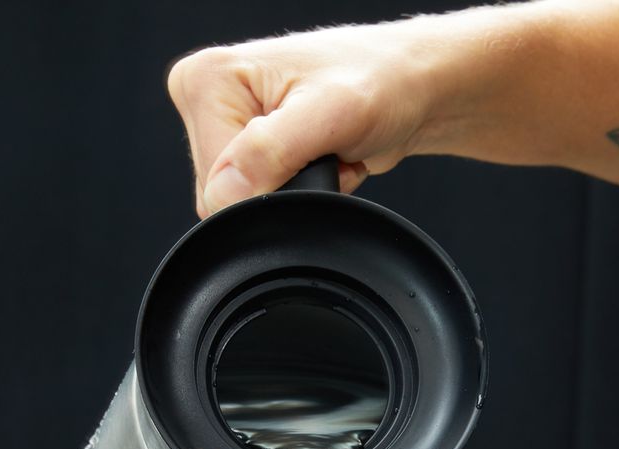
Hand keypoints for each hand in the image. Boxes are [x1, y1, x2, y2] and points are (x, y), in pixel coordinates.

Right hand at [166, 20, 444, 216]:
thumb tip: (225, 192)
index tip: (308, 148)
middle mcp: (206, 98)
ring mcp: (226, 124)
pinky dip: (300, 191)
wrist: (412, 86)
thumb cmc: (382, 81)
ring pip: (243, 200)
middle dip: (282, 185)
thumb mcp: (329, 113)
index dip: (266, 183)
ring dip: (294, 189)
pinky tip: (320, 158)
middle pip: (222, 193)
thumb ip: (272, 151)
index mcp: (206, 78)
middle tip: (320, 149)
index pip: (213, 179)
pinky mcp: (247, 146)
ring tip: (323, 152)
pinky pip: (260, 199)